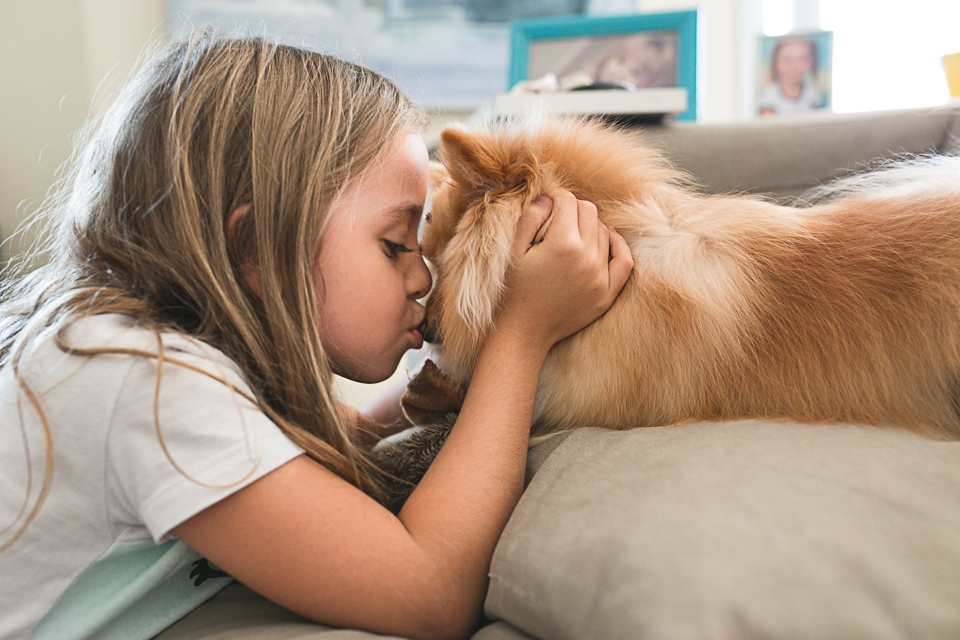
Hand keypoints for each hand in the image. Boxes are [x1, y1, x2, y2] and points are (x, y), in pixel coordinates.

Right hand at [495, 190, 632, 353]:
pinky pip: (624, 260)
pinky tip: (607, 238)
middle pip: (589, 212)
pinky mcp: (607, 293)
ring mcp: (600, 277)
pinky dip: (618, 245)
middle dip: (573, 209)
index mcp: (562, 244)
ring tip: (571, 234)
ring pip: (604, 232)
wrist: (524, 333)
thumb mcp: (513, 251)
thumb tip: (548, 197)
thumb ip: (530, 219)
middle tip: (558, 218)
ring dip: (589, 227)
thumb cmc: (513, 291)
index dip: (556, 197)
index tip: (548, 203)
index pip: (569, 201)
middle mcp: (586, 258)